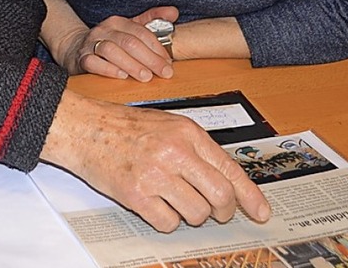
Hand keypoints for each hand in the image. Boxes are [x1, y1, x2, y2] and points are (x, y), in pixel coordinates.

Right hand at [43, 91, 270, 232]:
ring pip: (197, 213)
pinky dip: (165, 220)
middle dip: (222, 211)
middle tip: (215, 212)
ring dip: (190, 214)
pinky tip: (154, 204)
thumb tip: (225, 181)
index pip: (229, 168)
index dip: (250, 195)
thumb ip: (196, 149)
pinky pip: (168, 223)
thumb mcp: (167, 125)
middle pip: (220, 196)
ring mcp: (156, 173)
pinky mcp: (137, 194)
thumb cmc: (125, 127)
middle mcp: (175, 151)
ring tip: (173, 199)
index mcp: (187, 132)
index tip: (261, 212)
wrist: (86, 128)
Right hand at [62, 6, 178, 80]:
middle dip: (150, 59)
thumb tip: (173, 12)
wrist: (76, 49)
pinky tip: (121, 76)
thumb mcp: (129, 29)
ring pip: (112, 51)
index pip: (141, 33)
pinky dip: (108, 69)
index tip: (169, 64)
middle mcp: (104, 30)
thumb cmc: (109, 42)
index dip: (157, 48)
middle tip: (163, 73)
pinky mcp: (81, 58)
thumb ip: (152, 20)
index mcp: (118, 22)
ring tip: (145, 77)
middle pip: (129, 42)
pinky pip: (93, 62)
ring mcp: (91, 43)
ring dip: (131, 65)